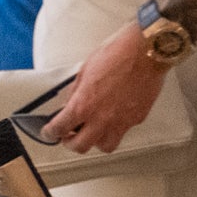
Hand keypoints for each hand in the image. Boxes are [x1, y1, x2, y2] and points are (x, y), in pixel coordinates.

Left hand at [40, 22, 169, 154]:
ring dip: (96, 140)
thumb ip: (77, 91)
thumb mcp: (86, 69)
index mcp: (84, 104)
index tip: (50, 133)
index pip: (60, 128)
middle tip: (69, 136)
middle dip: (71, 143)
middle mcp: (102, 118)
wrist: (146, 51)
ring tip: (93, 131)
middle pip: (81, 146)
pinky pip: (123, 131)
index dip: (51, 133)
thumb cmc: (118, 53)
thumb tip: (71, 103)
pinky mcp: (137, 118)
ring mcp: (121, 121)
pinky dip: (116, 128)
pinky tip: (114, 117)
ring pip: (105, 146)